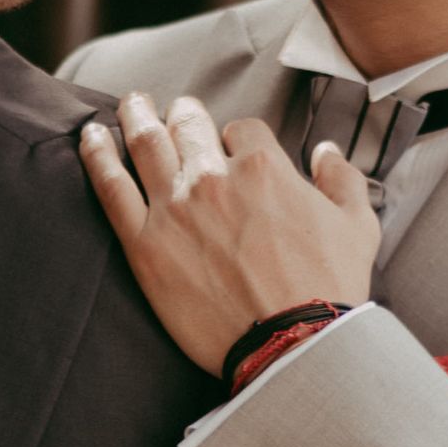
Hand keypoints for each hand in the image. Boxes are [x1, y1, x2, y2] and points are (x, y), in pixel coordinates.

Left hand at [78, 93, 379, 374]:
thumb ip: (342, 178)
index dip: (238, 138)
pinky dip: (96, 155)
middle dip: (182, 113)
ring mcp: (173, 208)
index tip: (234, 150)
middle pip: (188, 125)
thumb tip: (325, 150)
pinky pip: (111, 187)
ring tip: (129, 103)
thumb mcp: (358, 225)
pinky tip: (90, 137)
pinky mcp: (144, 244)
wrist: (293, 343)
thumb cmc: (329, 286)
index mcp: (262, 167)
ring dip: (135, 115)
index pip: (241, 130)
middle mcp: (212, 177)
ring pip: (145, 142)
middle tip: (172, 109)